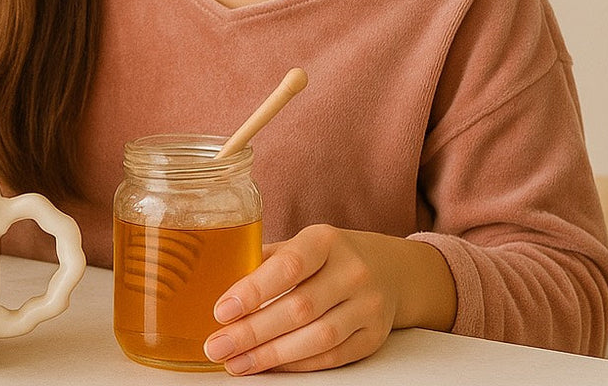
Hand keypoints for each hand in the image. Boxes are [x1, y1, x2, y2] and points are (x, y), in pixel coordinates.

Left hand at [202, 225, 454, 374]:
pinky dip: (296, 364)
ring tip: (236, 363)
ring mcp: (368, 306)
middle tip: (217, 346)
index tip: (221, 311)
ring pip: (317, 338)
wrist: (390, 269)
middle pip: (299, 308)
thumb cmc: (329, 257)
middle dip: (252, 332)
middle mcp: (352, 272)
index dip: (253, 290)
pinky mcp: (374, 337)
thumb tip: (220, 288)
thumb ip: (266, 262)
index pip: (289, 266)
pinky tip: (268, 366)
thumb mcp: (301, 245)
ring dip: (271, 355)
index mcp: (326, 241)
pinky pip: (332, 357)